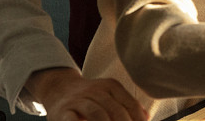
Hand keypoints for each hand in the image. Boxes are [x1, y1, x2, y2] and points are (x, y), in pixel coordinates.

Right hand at [26, 67, 148, 120]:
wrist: (58, 89)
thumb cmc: (90, 98)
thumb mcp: (109, 95)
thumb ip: (126, 105)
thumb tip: (146, 117)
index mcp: (111, 86)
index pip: (130, 104)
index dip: (138, 119)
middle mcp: (96, 91)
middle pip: (116, 110)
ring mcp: (79, 100)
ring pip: (97, 113)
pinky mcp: (63, 112)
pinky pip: (73, 120)